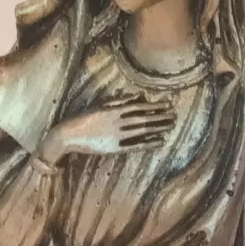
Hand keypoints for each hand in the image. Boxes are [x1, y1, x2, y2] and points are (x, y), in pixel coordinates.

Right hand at [37, 98, 174, 164]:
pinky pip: (135, 146)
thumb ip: (120, 101)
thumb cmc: (86, 118)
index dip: (155, 106)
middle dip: (160, 117)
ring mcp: (117, 136)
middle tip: (174, 116)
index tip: (168, 104)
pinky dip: (148, 143)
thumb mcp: (103, 105)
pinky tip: (160, 142)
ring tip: (170, 126)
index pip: (140, 107)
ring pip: (142, 131)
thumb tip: (138, 96)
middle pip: (144, 119)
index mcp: (114, 110)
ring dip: (157, 128)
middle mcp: (118, 122)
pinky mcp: (114, 149)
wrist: (69, 134)